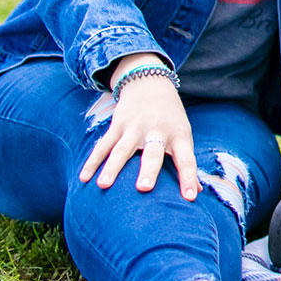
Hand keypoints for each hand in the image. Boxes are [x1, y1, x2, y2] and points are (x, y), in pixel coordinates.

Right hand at [79, 71, 197, 197]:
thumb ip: (187, 162)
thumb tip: (197, 192)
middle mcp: (157, 131)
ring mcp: (134, 128)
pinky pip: (103, 145)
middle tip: (144, 188)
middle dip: (148, 170)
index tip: (189, 198)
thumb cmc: (171, 118)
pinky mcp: (117, 125)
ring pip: (121, 150)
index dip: (189, 178)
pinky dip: (92, 161)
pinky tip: (84, 178)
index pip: (186, 159)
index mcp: (178, 135)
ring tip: (103, 185)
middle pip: (152, 153)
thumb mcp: (184, 134)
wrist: (150, 83)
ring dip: (112, 168)